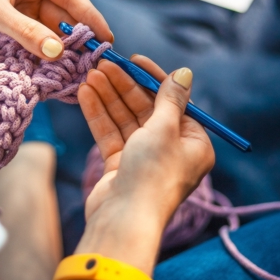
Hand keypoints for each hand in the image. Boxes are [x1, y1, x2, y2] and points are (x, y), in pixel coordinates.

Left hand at [0, 0, 111, 71]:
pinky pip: (38, 50)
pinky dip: (47, 63)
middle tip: (95, 61)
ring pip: (52, 37)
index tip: (104, 37)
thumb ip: (26, 32)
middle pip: (64, 18)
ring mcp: (25, 16)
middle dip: (77, 40)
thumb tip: (57, 52)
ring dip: (62, 55)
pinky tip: (59, 77)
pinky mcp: (16, 37)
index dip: (89, 16)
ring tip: (80, 73)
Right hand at [78, 56, 214, 227]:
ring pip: (126, 120)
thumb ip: (170, 98)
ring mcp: (144, 159)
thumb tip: (185, 73)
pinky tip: (85, 94)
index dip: (152, 78)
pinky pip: (111, 135)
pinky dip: (99, 115)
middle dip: (124, 86)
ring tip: (90, 74)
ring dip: (108, 97)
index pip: (174, 102)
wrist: (124, 220)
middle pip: (146, 109)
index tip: (134, 59)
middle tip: (104, 63)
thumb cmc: (153, 173)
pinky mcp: (121, 167)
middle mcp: (172, 151)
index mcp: (194, 144)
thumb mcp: (165, 128)